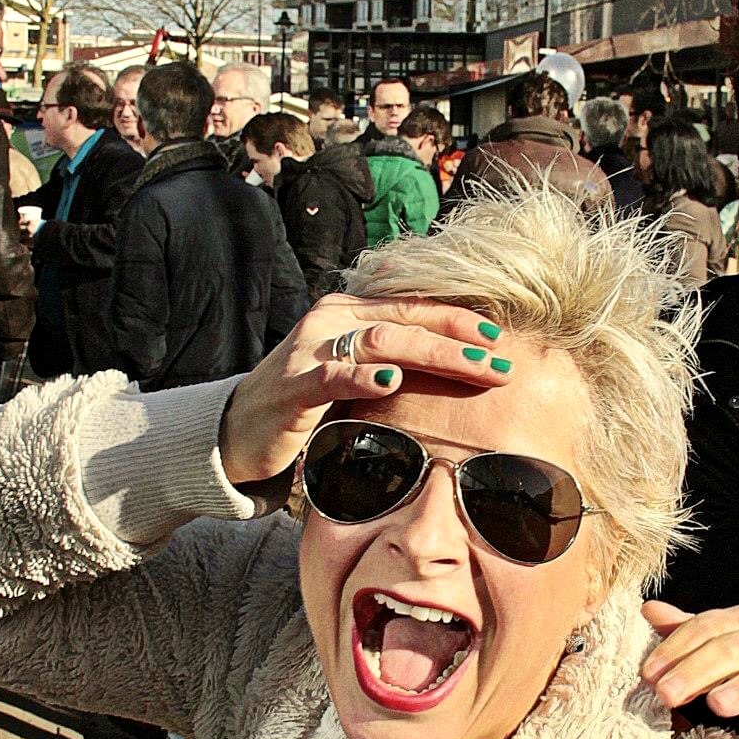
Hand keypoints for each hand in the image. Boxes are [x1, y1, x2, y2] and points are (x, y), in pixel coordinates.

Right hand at [217, 295, 513, 487]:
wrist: (236, 432)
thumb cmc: (304, 408)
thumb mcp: (353, 379)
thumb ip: (390, 367)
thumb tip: (452, 375)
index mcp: (350, 312)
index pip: (415, 307)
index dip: (459, 321)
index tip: (500, 341)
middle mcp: (332, 320)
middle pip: (408, 320)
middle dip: (460, 341)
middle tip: (502, 362)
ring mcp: (311, 350)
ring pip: (383, 340)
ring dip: (435, 355)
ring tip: (474, 370)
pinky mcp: (293, 385)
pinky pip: (333, 376)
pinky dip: (364, 376)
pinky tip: (393, 381)